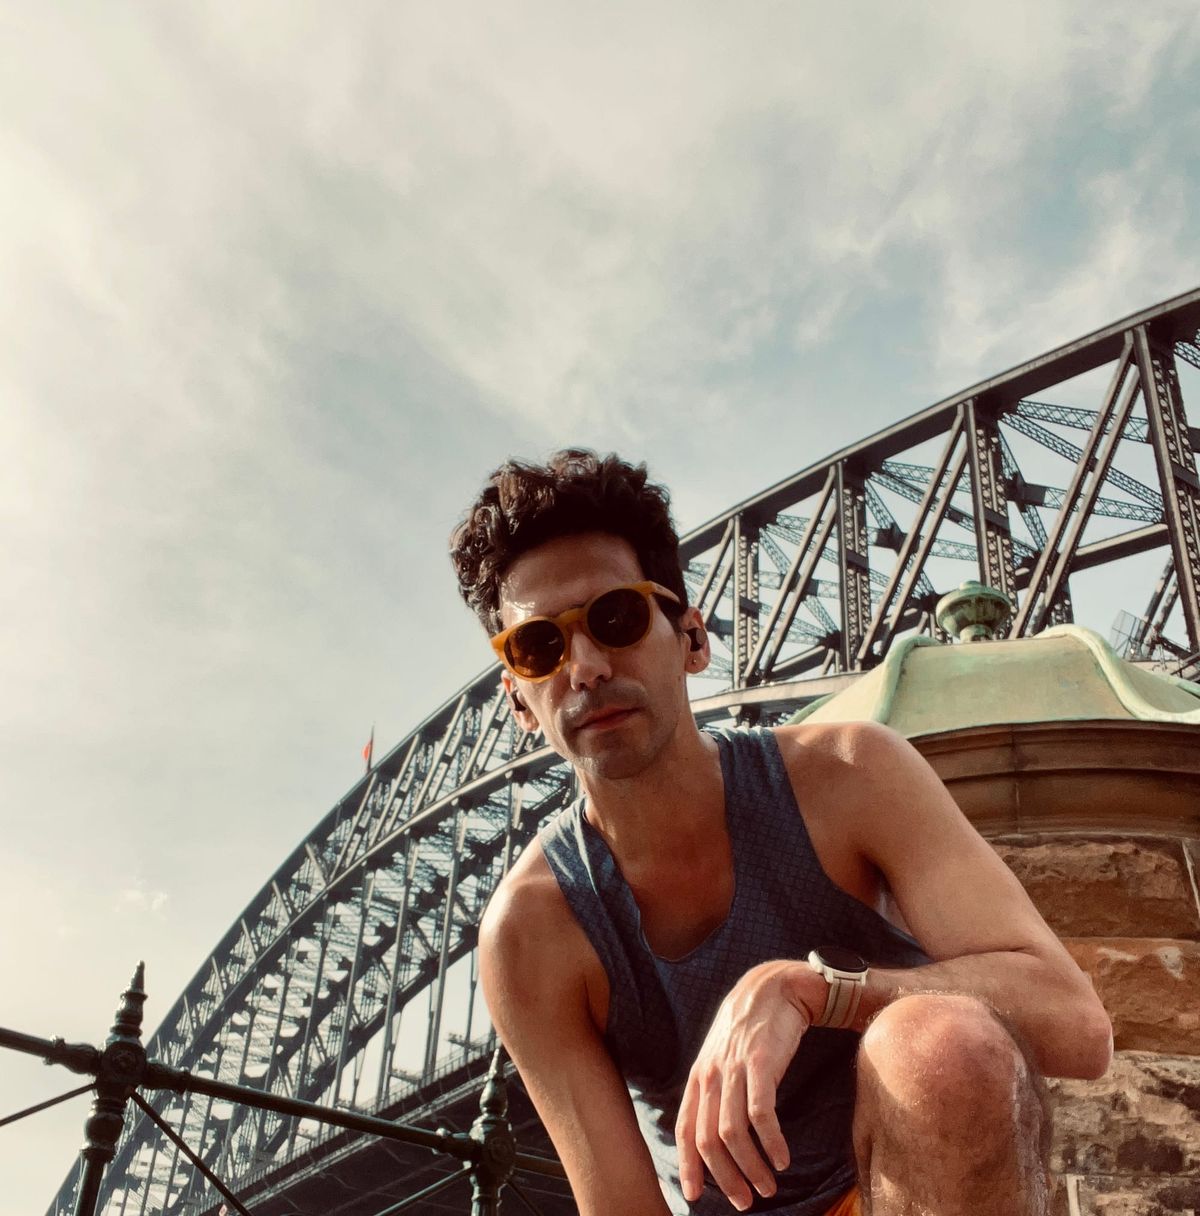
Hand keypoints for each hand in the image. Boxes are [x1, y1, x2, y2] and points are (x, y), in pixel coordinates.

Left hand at [674, 960, 823, 1210]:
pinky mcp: (762, 1063)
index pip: (686, 1128)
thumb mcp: (722, 1056)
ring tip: (769, 1187)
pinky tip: (783, 1158)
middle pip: (708, 1139)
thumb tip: (716, 1132)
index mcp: (700, 1076)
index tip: (694, 1196)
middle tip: (745, 1201)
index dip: (688, 1165)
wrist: (773, 987)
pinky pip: (762, 1113)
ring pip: (733, 1132)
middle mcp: (712, 1074)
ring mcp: (736, 1068)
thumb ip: (716, 1089)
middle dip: (725, 1177)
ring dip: (751, 1167)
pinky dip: (771, 1142)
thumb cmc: (749, 1027)